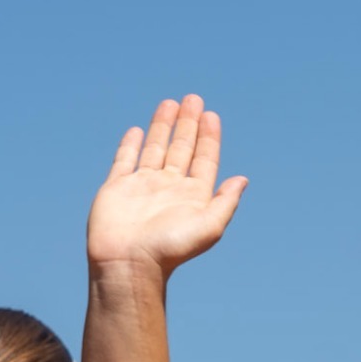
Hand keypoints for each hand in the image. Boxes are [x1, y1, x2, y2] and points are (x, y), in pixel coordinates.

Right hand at [86, 95, 248, 275]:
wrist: (129, 262)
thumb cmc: (171, 248)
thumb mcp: (210, 226)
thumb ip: (226, 202)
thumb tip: (243, 179)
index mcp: (192, 196)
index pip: (204, 159)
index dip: (209, 137)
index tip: (211, 115)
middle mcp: (169, 188)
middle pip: (181, 148)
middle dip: (188, 124)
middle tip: (193, 99)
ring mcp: (143, 186)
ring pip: (155, 148)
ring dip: (163, 126)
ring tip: (170, 103)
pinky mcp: (117, 187)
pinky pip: (125, 160)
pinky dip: (131, 144)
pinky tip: (138, 130)